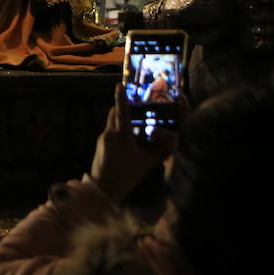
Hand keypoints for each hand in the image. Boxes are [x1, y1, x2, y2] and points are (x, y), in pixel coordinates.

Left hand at [87, 84, 184, 202]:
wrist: (102, 190)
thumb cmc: (126, 176)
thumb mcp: (147, 164)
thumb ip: (161, 152)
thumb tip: (174, 143)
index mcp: (122, 135)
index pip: (121, 110)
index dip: (121, 96)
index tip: (120, 84)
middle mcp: (110, 133)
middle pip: (114, 112)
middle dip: (122, 106)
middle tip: (135, 105)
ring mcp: (102, 139)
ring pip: (111, 122)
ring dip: (120, 119)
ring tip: (135, 124)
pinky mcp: (100, 145)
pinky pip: (109, 132)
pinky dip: (118, 130)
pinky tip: (128, 140)